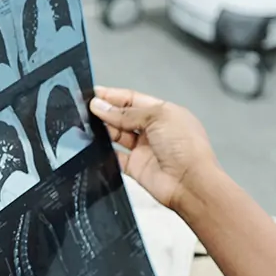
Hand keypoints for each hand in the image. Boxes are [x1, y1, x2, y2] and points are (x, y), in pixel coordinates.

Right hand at [89, 87, 218, 212]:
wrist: (190, 182)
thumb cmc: (184, 146)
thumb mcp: (157, 118)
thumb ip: (127, 113)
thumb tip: (100, 106)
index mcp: (164, 113)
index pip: (134, 100)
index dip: (115, 96)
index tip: (94, 93)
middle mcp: (154, 130)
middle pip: (125, 116)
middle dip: (107, 110)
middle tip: (86, 107)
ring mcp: (144, 149)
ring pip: (118, 135)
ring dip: (103, 128)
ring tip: (85, 122)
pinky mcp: (136, 167)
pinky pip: (116, 156)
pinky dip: (104, 151)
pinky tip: (92, 143)